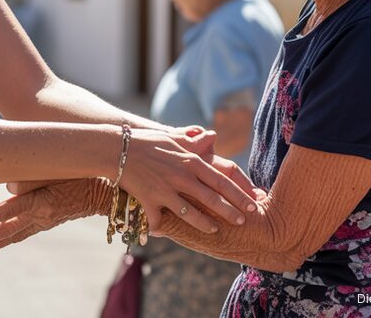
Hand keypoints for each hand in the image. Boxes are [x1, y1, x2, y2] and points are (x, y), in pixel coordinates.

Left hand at [0, 179, 103, 259]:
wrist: (106, 193)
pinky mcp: (50, 221)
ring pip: (18, 234)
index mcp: (42, 202)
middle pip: (11, 230)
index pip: (10, 211)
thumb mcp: (58, 170)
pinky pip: (27, 231)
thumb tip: (8, 188)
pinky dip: (14, 237)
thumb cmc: (82, 175)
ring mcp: (46, 221)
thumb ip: (31, 178)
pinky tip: (7, 240)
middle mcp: (42, 215)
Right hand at [120, 127, 256, 234]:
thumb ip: (193, 140)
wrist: (117, 147)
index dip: (239, 192)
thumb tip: (211, 135)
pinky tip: (166, 235)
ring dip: (205, 223)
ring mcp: (166, 189)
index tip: (253, 202)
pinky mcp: (149, 199)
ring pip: (191, 212)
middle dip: (230, 211)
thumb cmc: (147, 142)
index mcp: (191, 160)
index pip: (222, 179)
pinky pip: (160, 219)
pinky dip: (163, 228)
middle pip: (212, 197)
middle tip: (245, 222)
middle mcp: (182, 175)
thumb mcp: (172, 138)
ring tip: (215, 230)